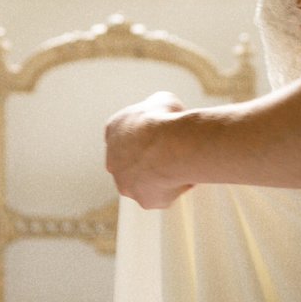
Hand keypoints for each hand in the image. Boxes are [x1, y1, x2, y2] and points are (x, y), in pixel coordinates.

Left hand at [104, 90, 191, 209]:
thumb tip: (166, 110)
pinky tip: (186, 176)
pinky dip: (175, 188)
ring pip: (146, 182)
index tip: (164, 133)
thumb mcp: (162, 100)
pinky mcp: (144, 201)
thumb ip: (158, 109)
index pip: (128, 134)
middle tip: (173, 153)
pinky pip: (162, 195)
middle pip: (133, 163)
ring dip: (161, 177)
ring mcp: (126, 184)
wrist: (169, 145)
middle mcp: (113, 160)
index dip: (147, 134)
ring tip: (184, 165)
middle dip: (150, 160)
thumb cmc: (166, 119)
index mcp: (114, 130)